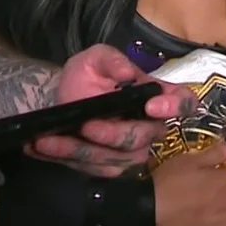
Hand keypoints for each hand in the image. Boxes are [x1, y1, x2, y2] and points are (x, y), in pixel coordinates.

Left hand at [26, 44, 197, 177]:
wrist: (62, 95)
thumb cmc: (88, 75)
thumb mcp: (96, 58)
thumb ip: (112, 60)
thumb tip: (127, 72)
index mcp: (155, 97)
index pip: (182, 103)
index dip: (175, 107)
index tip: (152, 105)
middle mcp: (149, 127)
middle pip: (140, 138)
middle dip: (112, 134)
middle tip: (86, 125)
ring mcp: (130, 151)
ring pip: (114, 158)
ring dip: (81, 150)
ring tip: (47, 140)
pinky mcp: (108, 166)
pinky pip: (91, 167)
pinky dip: (64, 156)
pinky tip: (42, 146)